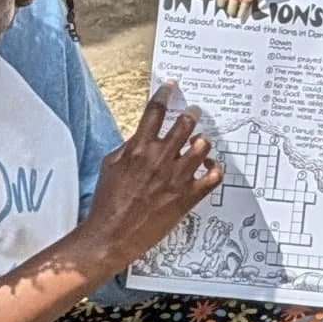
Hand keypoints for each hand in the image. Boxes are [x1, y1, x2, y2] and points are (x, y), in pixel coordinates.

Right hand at [81, 91, 223, 269]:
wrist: (112, 234)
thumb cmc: (107, 201)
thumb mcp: (110, 165)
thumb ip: (128, 146)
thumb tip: (142, 135)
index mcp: (138, 148)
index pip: (155, 112)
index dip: (164, 94)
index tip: (170, 86)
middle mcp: (160, 159)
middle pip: (185, 124)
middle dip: (191, 115)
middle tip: (193, 113)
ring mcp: (177, 178)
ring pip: (203, 147)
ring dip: (203, 142)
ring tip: (200, 144)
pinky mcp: (188, 197)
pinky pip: (213, 176)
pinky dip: (215, 169)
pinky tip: (210, 168)